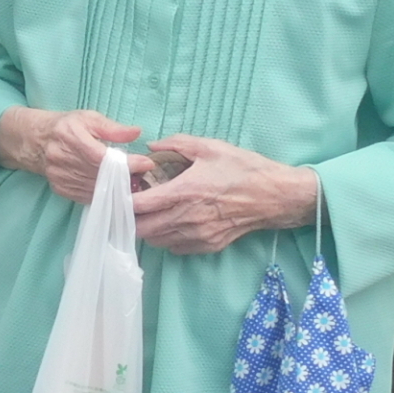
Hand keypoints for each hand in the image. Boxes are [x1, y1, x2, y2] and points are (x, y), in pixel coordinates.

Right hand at [0, 107, 150, 204]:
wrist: (35, 140)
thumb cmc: (66, 126)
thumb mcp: (88, 118)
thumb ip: (113, 128)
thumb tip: (137, 133)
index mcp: (69, 135)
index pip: (102, 156)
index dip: (126, 162)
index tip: (147, 163)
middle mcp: (61, 157)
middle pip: (100, 174)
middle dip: (127, 176)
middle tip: (145, 175)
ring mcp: (59, 176)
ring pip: (96, 188)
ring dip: (118, 188)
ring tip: (134, 182)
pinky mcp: (60, 188)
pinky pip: (87, 196)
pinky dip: (104, 194)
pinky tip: (115, 189)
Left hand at [129, 134, 318, 254]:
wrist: (277, 196)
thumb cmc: (244, 168)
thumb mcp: (210, 147)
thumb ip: (176, 144)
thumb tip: (151, 146)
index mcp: (185, 192)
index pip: (139, 205)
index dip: (123, 201)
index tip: (117, 194)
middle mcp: (188, 218)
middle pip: (142, 229)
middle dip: (131, 219)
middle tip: (130, 205)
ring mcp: (198, 235)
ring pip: (156, 241)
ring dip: (148, 229)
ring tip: (150, 213)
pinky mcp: (208, 246)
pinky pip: (175, 248)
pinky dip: (167, 238)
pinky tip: (171, 222)